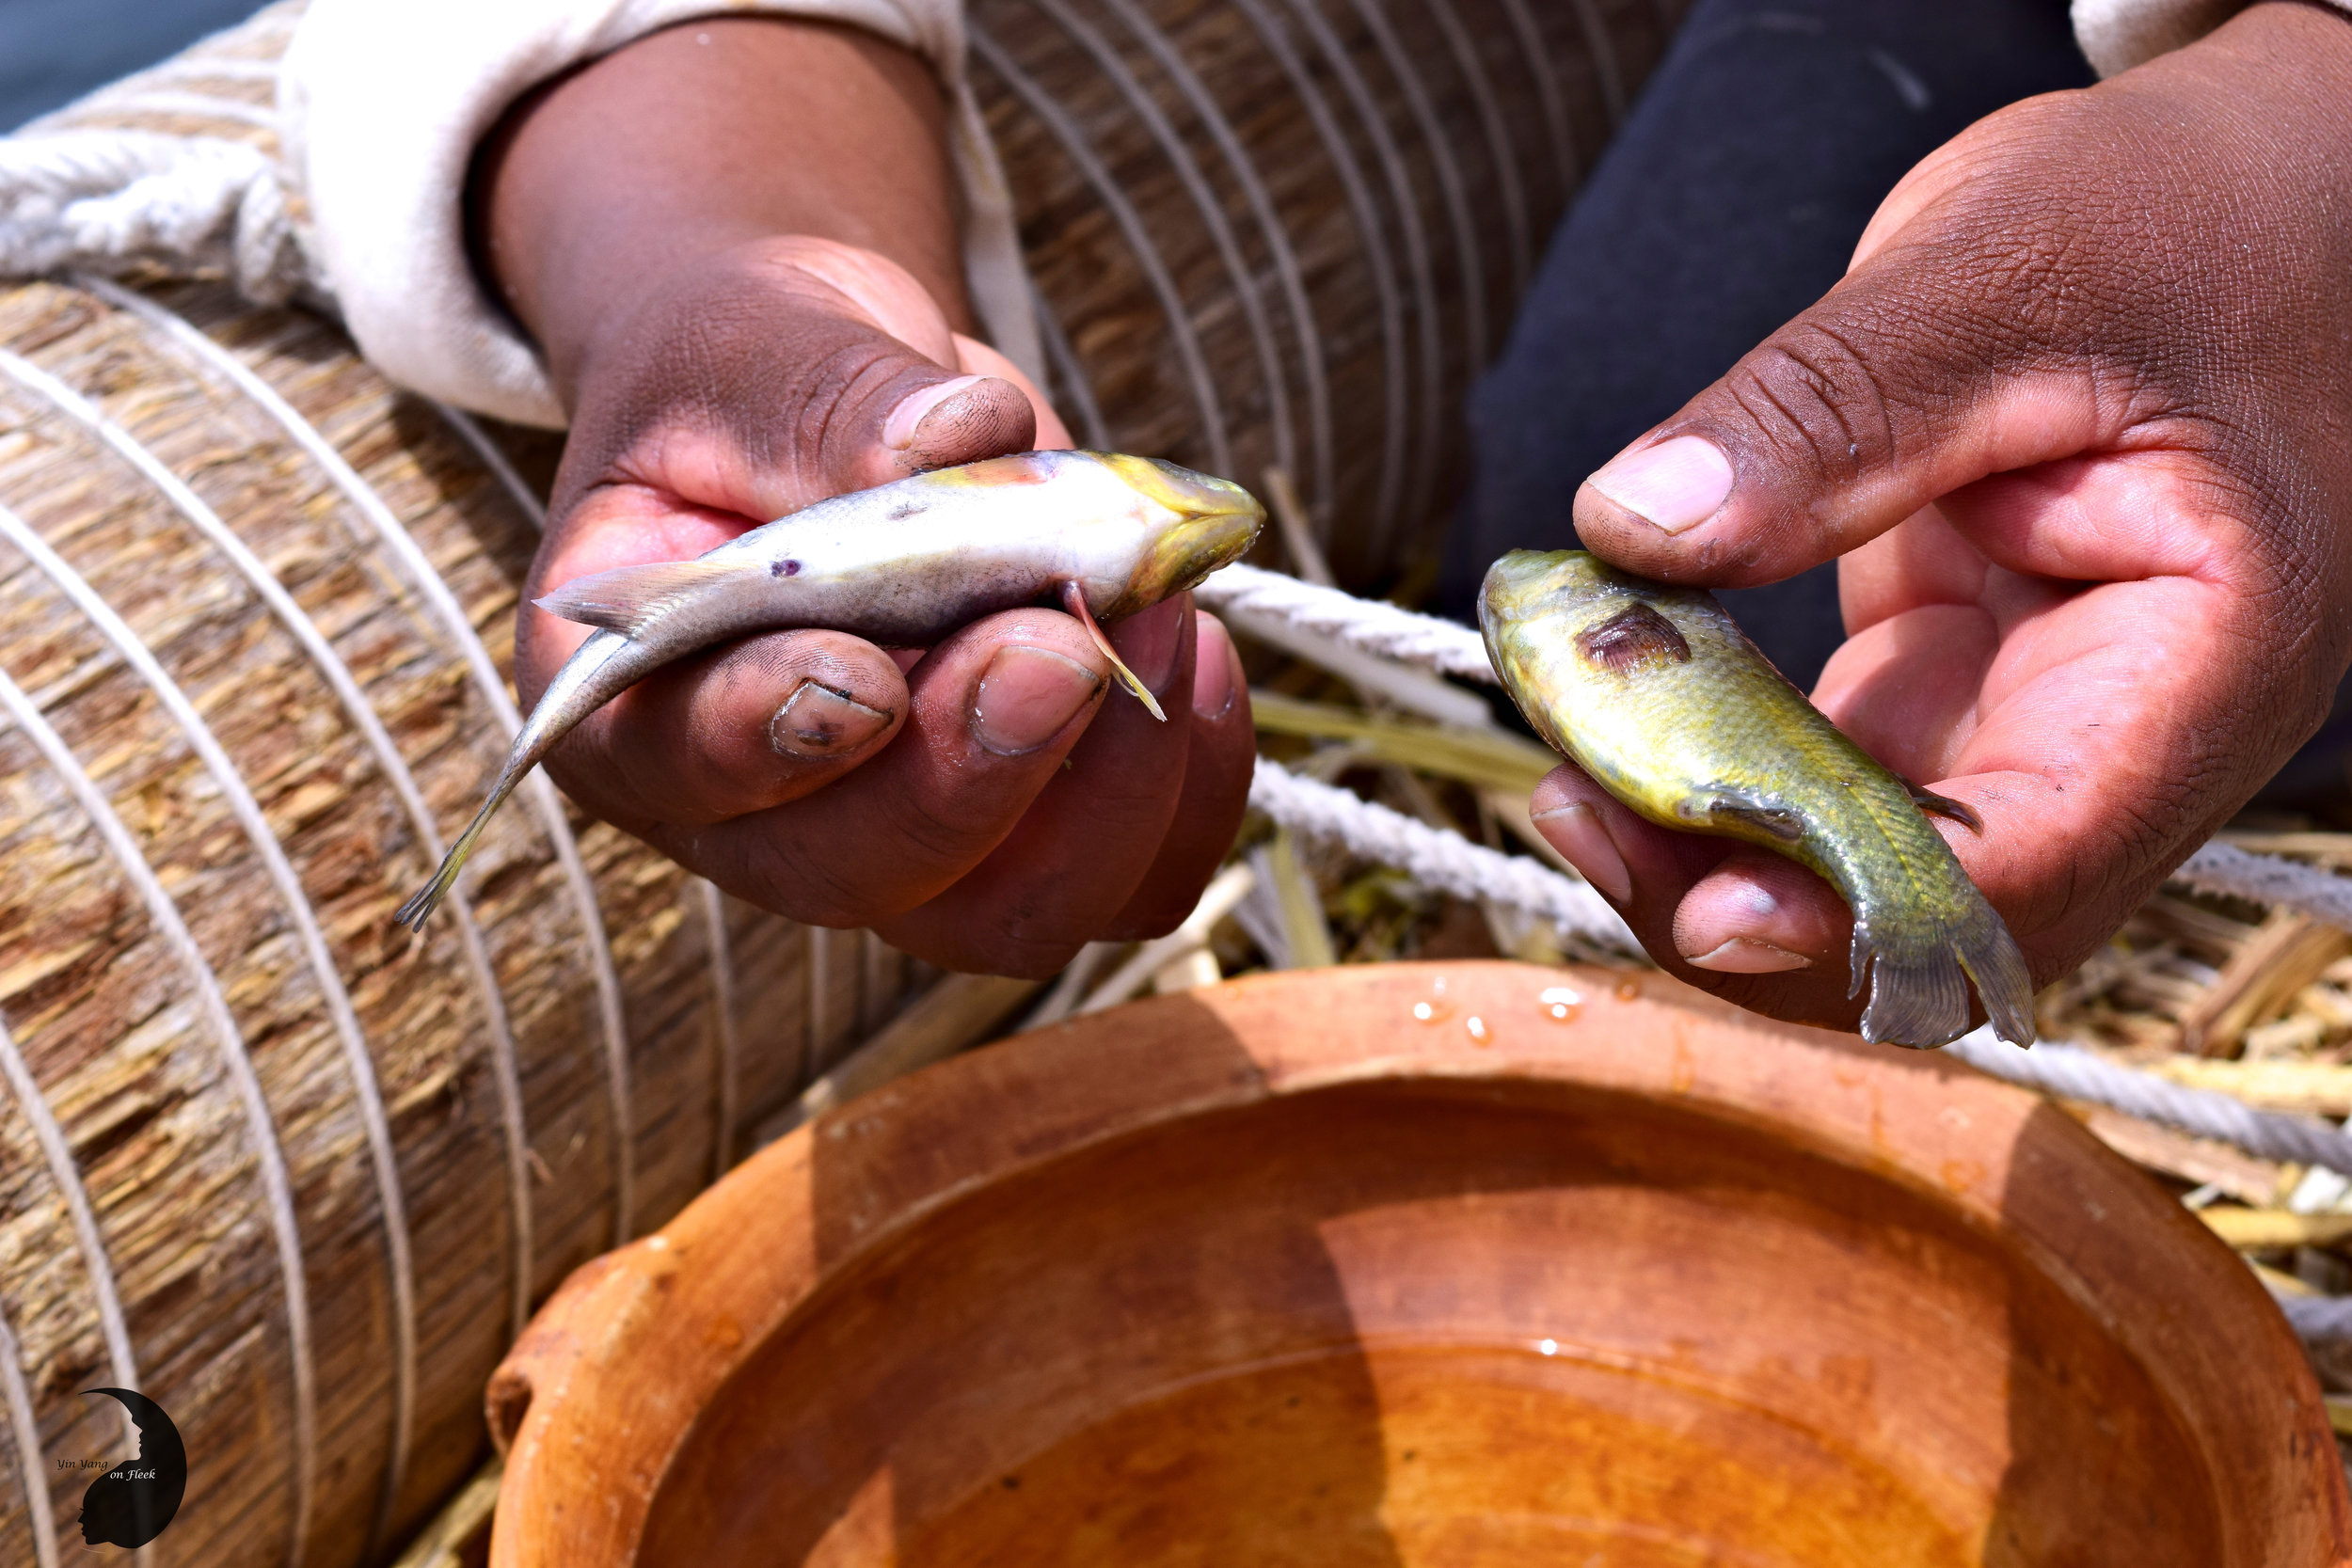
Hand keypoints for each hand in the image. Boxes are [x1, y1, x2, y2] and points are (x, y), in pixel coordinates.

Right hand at [479, 21, 1254, 974]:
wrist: (840, 410)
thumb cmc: (759, 384)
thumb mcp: (754, 348)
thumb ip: (827, 400)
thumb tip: (955, 437)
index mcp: (631, 701)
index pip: (675, 764)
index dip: (771, 738)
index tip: (870, 674)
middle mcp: (757, 814)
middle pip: (864, 873)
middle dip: (976, 770)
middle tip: (1063, 643)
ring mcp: (905, 844)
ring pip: (1014, 911)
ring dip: (1109, 784)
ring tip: (1158, 611)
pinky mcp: (1033, 836)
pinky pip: (1134, 880)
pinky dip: (1189, 785)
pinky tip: (1197, 649)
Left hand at [1532, 1, 2351, 1033]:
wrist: (2244, 191)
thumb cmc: (2172, 214)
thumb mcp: (1995, 277)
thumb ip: (1822, 411)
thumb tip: (1634, 523)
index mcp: (2200, 659)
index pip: (2029, 866)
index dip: (1856, 916)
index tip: (1697, 903)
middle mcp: (2132, 729)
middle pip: (1936, 915)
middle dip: (1755, 900)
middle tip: (1580, 812)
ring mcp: (2044, 717)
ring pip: (1872, 869)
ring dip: (1721, 849)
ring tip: (1573, 773)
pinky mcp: (1959, 681)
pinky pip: (1835, 778)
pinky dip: (1726, 766)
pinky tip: (1620, 714)